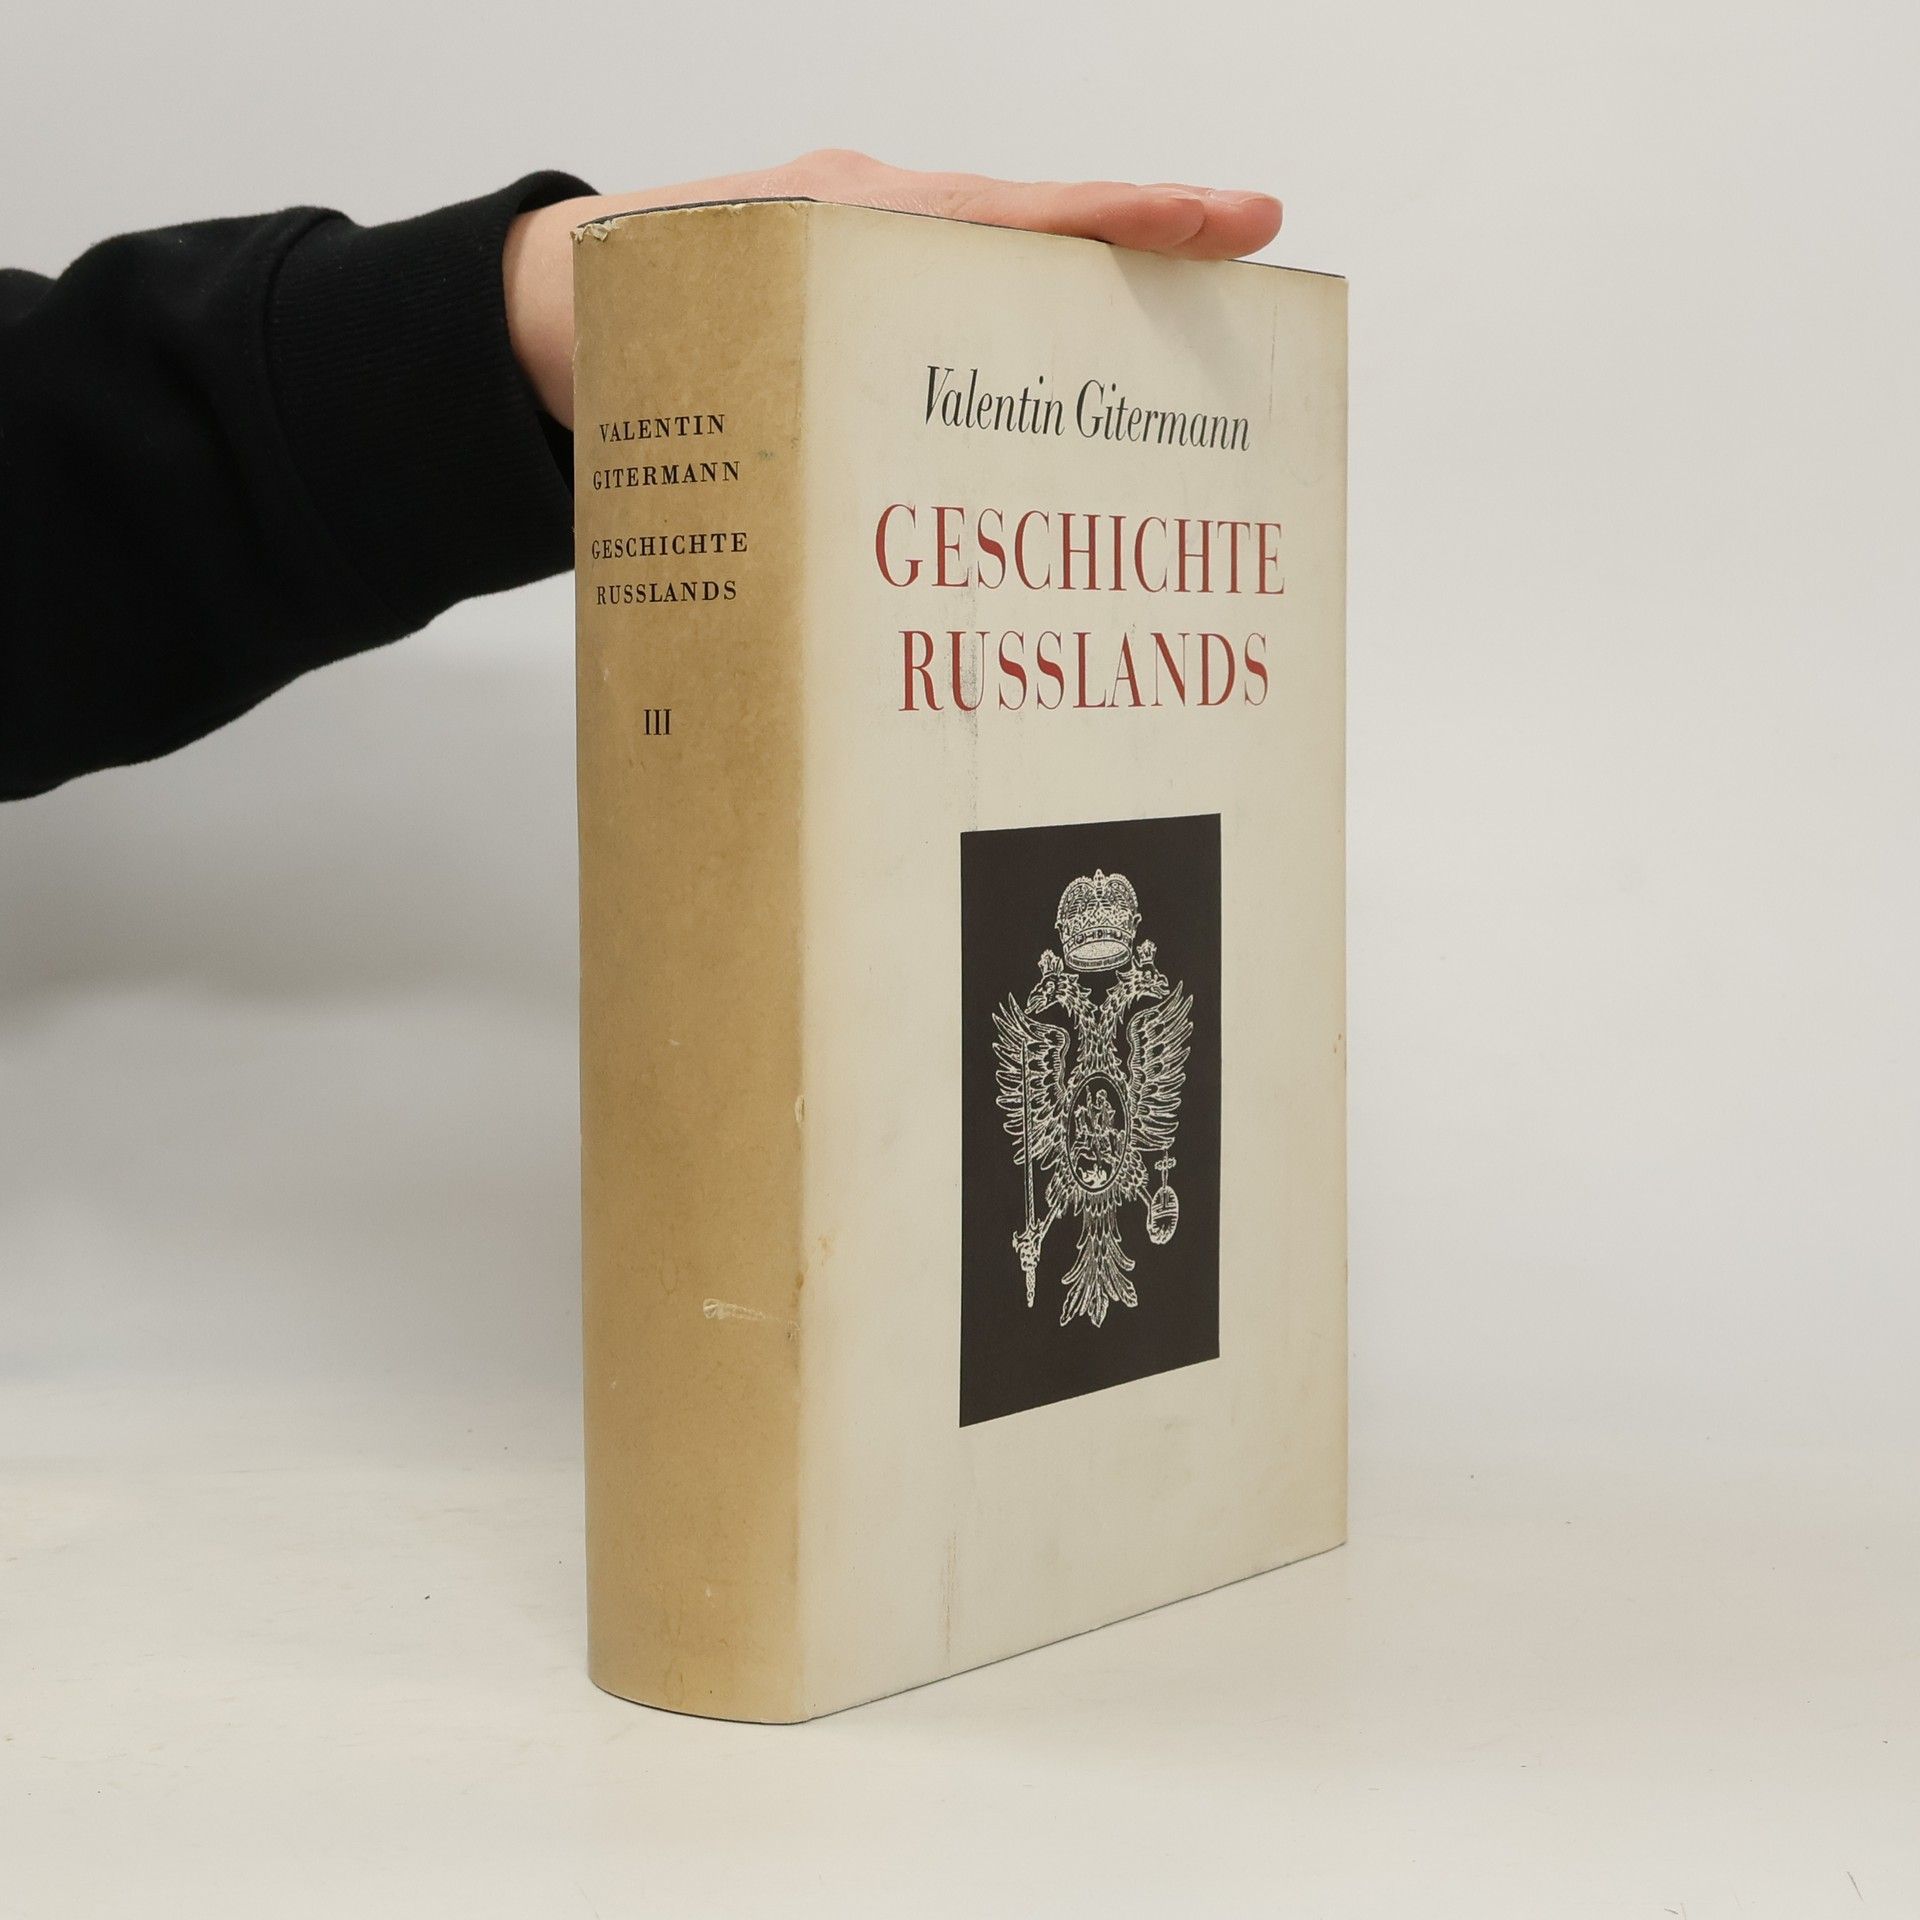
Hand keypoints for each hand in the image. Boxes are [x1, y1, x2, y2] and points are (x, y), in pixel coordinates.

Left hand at [502, 150, 1284, 426]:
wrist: (558, 311)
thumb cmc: (634, 324)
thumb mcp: (708, 348)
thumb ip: (797, 388)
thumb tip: (865, 514)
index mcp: (856, 219)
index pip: (1019, 213)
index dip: (1129, 218)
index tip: (1227, 220)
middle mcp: (884, 229)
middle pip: (1039, 238)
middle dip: (1144, 253)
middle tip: (1246, 262)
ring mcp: (882, 260)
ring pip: (1006, 284)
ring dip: (1088, 321)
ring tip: (1180, 374)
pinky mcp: (867, 301)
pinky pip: (956, 318)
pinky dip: (1015, 356)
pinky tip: (1058, 424)